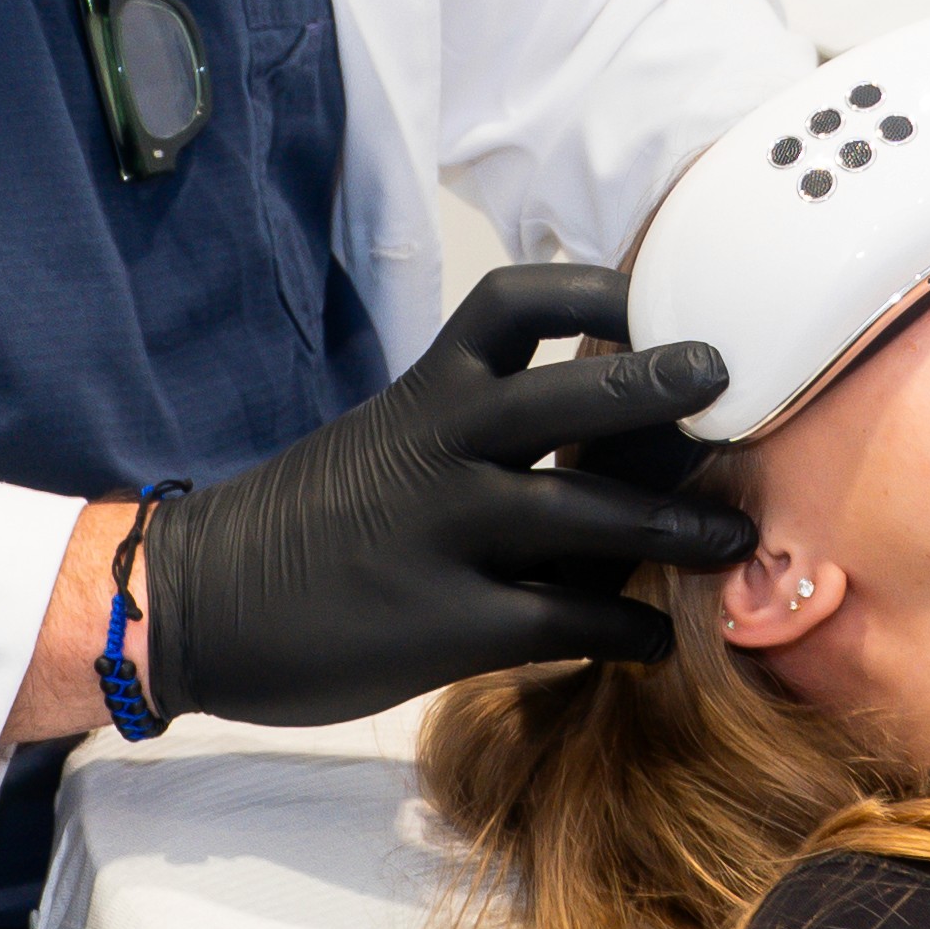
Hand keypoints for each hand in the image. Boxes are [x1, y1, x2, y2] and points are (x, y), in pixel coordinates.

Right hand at [138, 265, 752, 726]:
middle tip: (728, 383)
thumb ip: (472, 435)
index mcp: (423, 393)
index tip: (657, 293)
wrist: (196, 600)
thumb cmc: (305, 522)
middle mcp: (439, 448)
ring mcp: (442, 535)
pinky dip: (621, 629)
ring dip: (672, 527)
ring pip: (582, 513)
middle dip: (657, 385)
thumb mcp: (382, 446)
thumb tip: (598, 442)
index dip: (591, 288)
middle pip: (568, 396)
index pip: (512, 305)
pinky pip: (558, 620)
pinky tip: (654, 640)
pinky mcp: (441, 624)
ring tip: (732, 538)